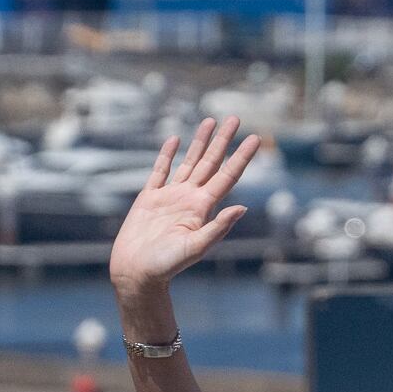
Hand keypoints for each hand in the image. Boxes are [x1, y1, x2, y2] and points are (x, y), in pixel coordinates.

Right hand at [110, 116, 260, 298]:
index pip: (228, 175)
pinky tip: (174, 140)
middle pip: (211, 162)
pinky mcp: (149, 199)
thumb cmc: (167, 265)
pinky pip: (160, 171)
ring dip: (199, 142)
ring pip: (189, 162)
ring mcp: (170, 196)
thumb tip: (242, 207)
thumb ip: (218, 227)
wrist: (137, 273)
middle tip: (235, 118)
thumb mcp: (196, 247)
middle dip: (223, 140)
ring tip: (210, 121)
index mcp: (203, 208)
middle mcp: (190, 198)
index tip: (256, 138)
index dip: (241, 157)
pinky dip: (167, 155)